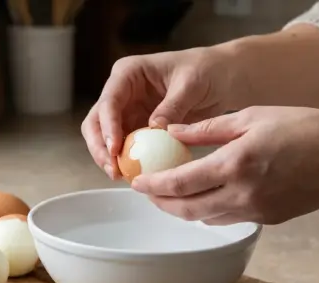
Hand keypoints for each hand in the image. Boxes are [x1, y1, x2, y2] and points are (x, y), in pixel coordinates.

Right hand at [81, 47, 235, 179]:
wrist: (221, 78)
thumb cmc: (206, 70)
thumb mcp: (191, 85)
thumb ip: (172, 106)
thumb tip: (154, 128)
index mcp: (128, 73)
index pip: (109, 101)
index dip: (107, 126)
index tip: (115, 149)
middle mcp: (122, 92)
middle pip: (97, 121)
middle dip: (99, 147)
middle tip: (112, 169)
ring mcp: (128, 111)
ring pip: (105, 137)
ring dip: (108, 158)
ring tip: (119, 176)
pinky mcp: (138, 128)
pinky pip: (125, 147)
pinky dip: (126, 161)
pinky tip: (134, 176)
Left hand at [131, 106, 318, 224]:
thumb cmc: (304, 128)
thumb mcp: (251, 117)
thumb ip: (207, 129)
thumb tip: (171, 132)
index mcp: (235, 164)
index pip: (179, 183)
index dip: (152, 185)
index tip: (136, 181)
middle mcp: (242, 194)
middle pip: (186, 209)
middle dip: (160, 203)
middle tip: (147, 191)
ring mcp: (255, 211)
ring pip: (205, 218)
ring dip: (183, 209)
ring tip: (170, 194)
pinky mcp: (267, 220)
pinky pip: (228, 218)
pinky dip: (209, 210)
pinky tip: (205, 195)